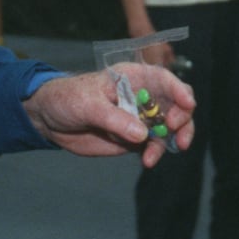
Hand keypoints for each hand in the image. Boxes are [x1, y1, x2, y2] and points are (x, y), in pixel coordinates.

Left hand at [24, 63, 195, 167]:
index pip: (164, 79)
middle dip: (182, 119)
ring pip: (169, 128)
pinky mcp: (134, 138)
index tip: (188, 104)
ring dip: (170, 141)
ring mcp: (141, 118)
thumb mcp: (88, 105)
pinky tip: (147, 161)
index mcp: (134, 78)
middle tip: (177, 133)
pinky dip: (155, 153)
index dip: (180, 90)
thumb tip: (142, 134)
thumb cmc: (68, 99)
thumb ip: (114, 118)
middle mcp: (143, 96)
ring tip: (153, 156)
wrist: (49, 120)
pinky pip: (153, 145)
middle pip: (176, 104)